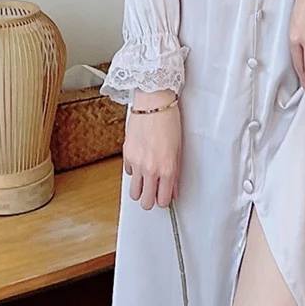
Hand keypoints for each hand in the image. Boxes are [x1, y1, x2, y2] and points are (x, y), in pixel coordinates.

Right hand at [123, 90, 181, 209]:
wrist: (153, 103)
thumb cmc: (168, 121)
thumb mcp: (178, 150)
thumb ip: (175, 173)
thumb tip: (173, 189)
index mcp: (167, 169)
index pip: (163, 200)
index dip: (164, 201)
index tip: (165, 198)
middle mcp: (150, 169)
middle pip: (145, 202)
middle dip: (150, 200)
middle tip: (154, 193)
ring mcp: (136, 163)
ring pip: (133, 193)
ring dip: (140, 190)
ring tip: (146, 182)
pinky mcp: (126, 155)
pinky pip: (128, 173)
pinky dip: (134, 172)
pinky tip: (140, 163)